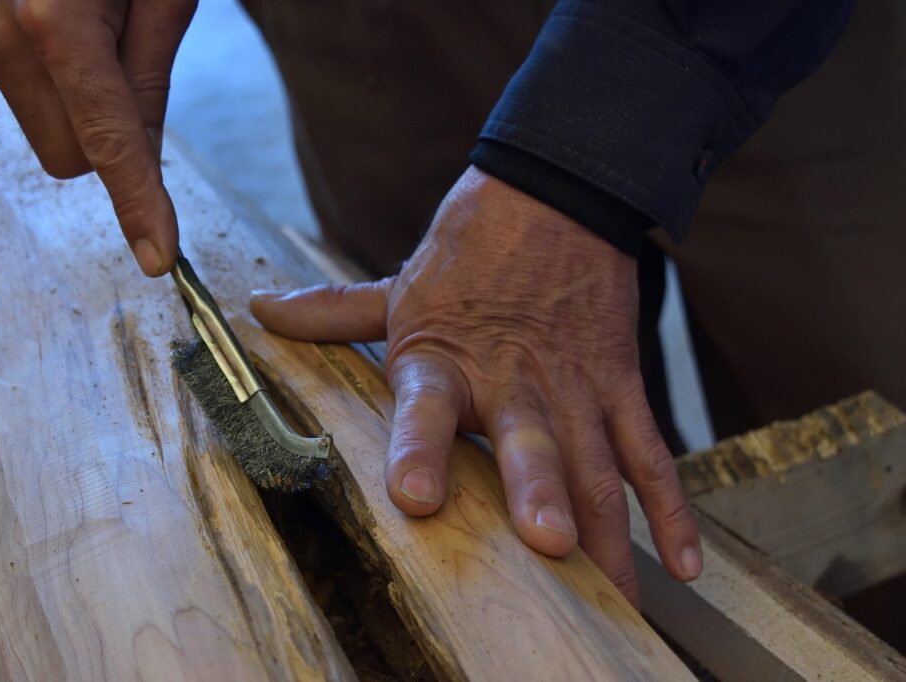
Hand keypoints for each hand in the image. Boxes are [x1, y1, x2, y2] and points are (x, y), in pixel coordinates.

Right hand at [0, 0, 196, 275]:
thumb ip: (148, 83)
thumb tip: (142, 168)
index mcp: (55, 25)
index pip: (108, 143)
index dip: (138, 203)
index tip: (159, 256)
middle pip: (73, 160)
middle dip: (111, 140)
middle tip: (130, 58)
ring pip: (52, 143)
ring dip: (83, 113)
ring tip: (94, 33)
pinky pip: (32, 109)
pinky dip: (60, 93)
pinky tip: (65, 34)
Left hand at [251, 166, 701, 604]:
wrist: (555, 190)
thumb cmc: (471, 248)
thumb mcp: (399, 285)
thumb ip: (334, 312)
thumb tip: (261, 312)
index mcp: (445, 359)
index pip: (425, 408)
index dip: (419, 450)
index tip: (416, 498)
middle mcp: (512, 380)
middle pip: (531, 443)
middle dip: (541, 495)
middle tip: (549, 547)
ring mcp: (574, 385)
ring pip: (598, 463)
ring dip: (609, 529)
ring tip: (617, 596)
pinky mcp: (620, 383)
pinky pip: (650, 452)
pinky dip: (671, 507)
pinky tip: (681, 566)